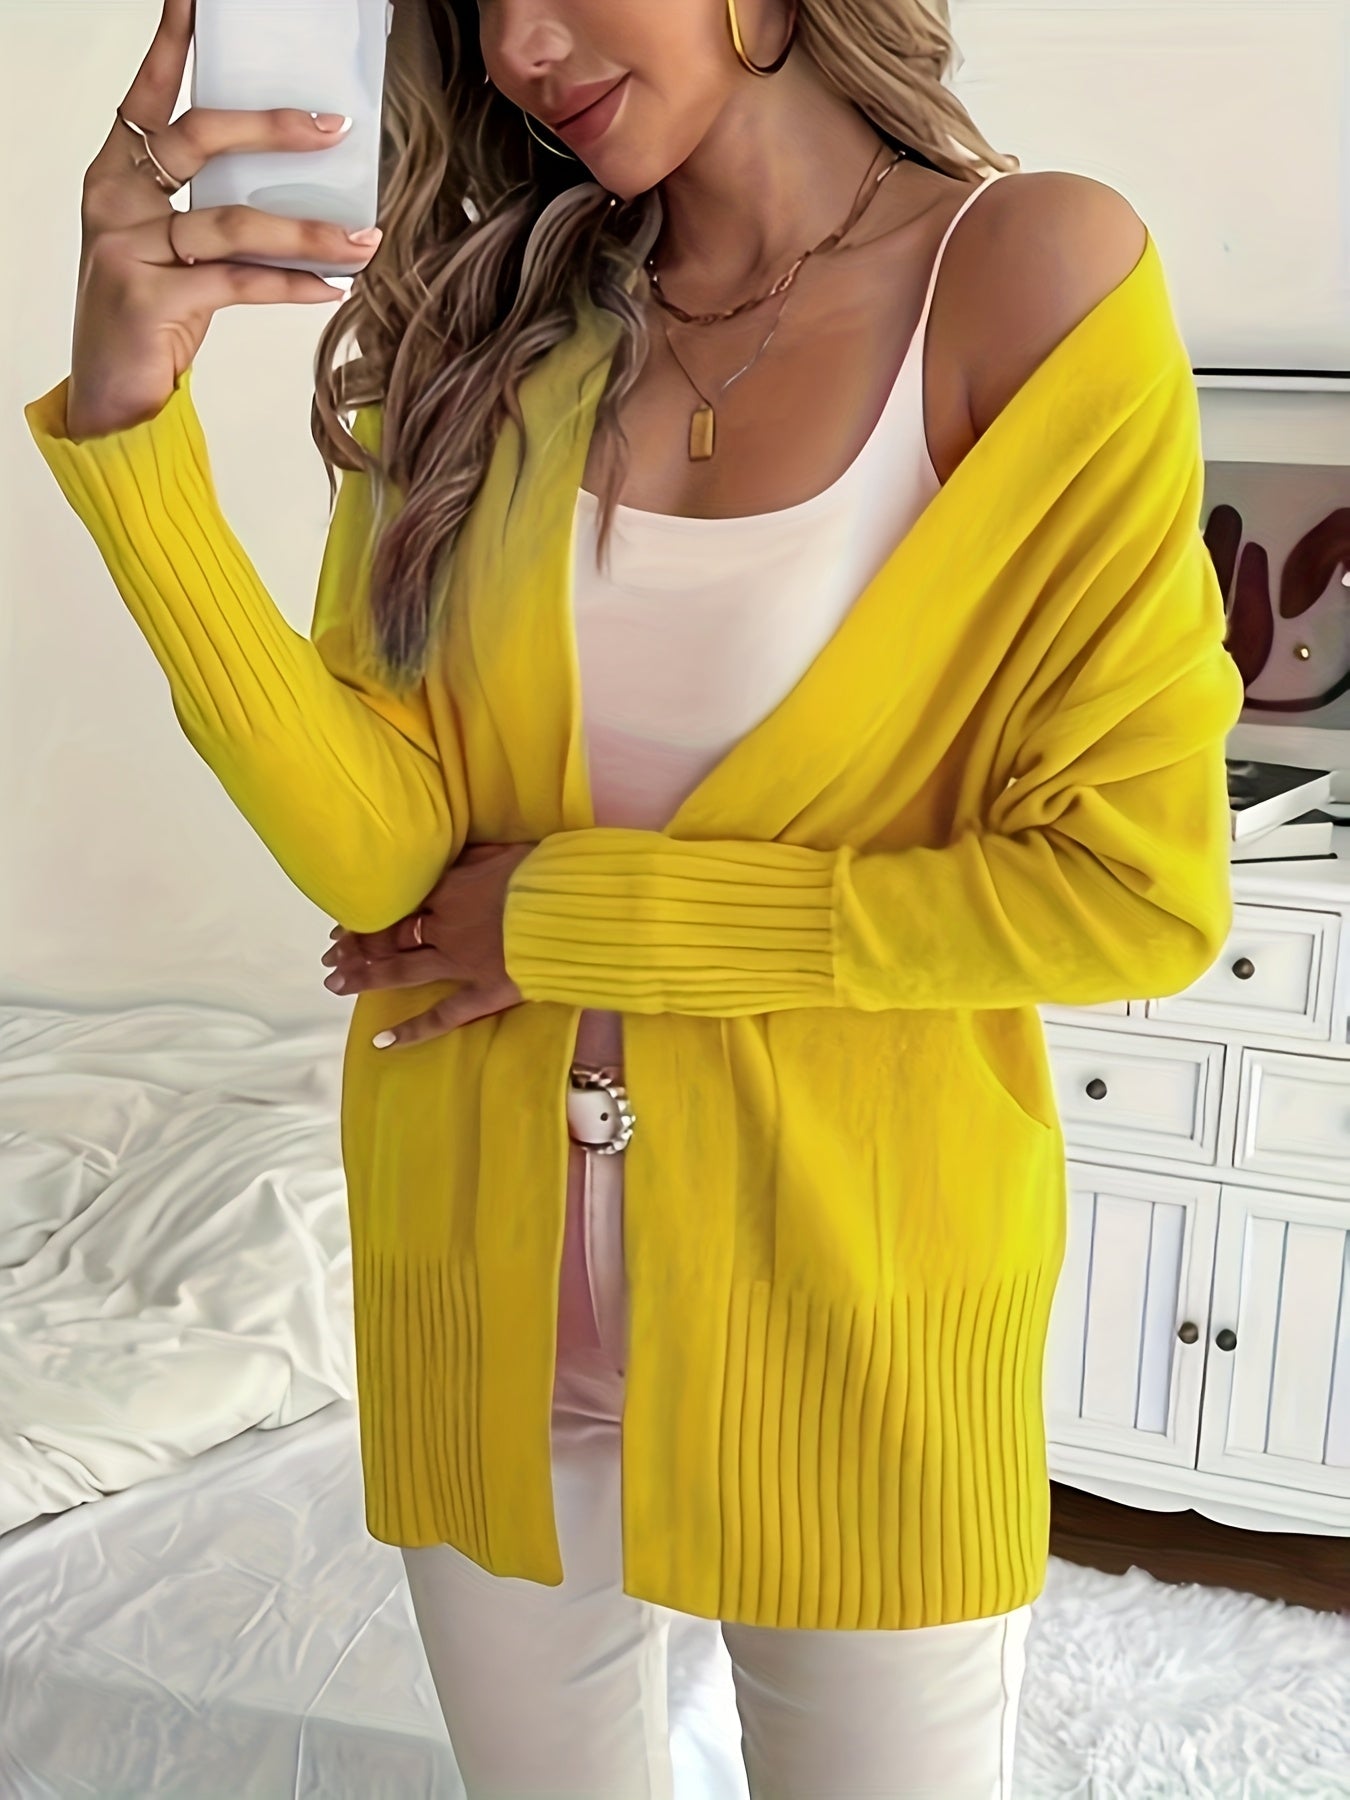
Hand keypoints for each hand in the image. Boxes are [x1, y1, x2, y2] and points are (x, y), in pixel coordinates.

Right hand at [67, 0, 379, 439]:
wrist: (113, 399)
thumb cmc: (149, 318)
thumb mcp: (172, 251)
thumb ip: (210, 212)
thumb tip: (293, 187)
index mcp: (117, 176)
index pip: (148, 97)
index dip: (174, 45)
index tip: (199, 0)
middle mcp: (115, 201)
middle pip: (198, 139)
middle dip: (272, 129)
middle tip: (333, 127)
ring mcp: (126, 248)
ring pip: (231, 222)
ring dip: (307, 231)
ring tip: (363, 237)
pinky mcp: (149, 298)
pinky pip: (238, 281)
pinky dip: (292, 284)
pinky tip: (331, 286)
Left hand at [321, 843, 537, 1049]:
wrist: (574, 907)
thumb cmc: (546, 872)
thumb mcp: (504, 851)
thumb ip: (473, 856)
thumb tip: (453, 853)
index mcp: (449, 888)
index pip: (397, 902)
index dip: (369, 912)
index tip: (347, 920)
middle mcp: (443, 926)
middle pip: (387, 936)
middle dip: (355, 946)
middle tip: (330, 955)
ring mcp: (460, 962)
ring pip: (400, 970)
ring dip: (365, 977)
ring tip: (335, 984)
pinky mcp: (483, 992)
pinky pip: (443, 1015)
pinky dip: (412, 1030)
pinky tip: (382, 1042)